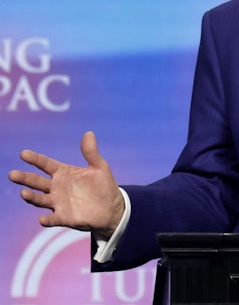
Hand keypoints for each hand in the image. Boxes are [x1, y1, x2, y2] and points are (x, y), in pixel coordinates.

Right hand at [8, 131, 124, 237]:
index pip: (46, 164)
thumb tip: (89, 133)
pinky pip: (53, 219)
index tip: (23, 154)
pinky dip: (47, 219)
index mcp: (63, 172)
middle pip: (37, 182)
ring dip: (32, 197)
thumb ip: (91, 152)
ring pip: (40, 199)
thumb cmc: (103, 185)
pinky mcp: (64, 217)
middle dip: (25, 178)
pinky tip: (42, 219)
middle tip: (12, 174)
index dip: (35, 159)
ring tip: (24, 193)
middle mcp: (57, 187)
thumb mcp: (99, 167)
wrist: (112, 208)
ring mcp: (59, 202)